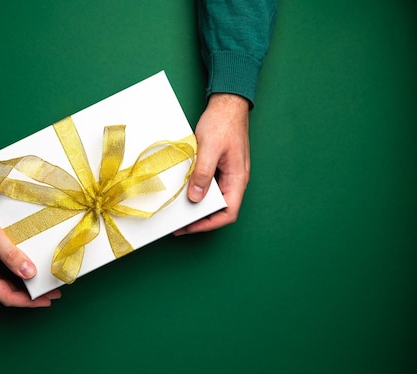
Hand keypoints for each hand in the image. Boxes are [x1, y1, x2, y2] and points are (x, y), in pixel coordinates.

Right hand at [0, 190, 60, 306]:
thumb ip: (11, 256)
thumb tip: (29, 273)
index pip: (8, 296)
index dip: (29, 301)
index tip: (47, 300)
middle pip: (7, 292)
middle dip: (29, 295)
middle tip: (50, 293)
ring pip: (4, 281)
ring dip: (23, 283)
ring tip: (41, 281)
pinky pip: (1, 270)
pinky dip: (15, 272)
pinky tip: (26, 267)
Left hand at [175, 93, 249, 234]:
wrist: (227, 102)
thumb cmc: (222, 123)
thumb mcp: (210, 149)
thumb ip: (203, 174)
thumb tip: (196, 198)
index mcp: (238, 179)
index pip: (228, 212)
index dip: (209, 224)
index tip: (189, 227)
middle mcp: (234, 179)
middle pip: (220, 208)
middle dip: (200, 218)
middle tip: (178, 221)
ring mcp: (227, 173)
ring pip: (213, 197)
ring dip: (197, 204)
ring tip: (178, 208)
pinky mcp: (219, 166)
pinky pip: (208, 184)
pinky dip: (196, 190)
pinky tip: (183, 189)